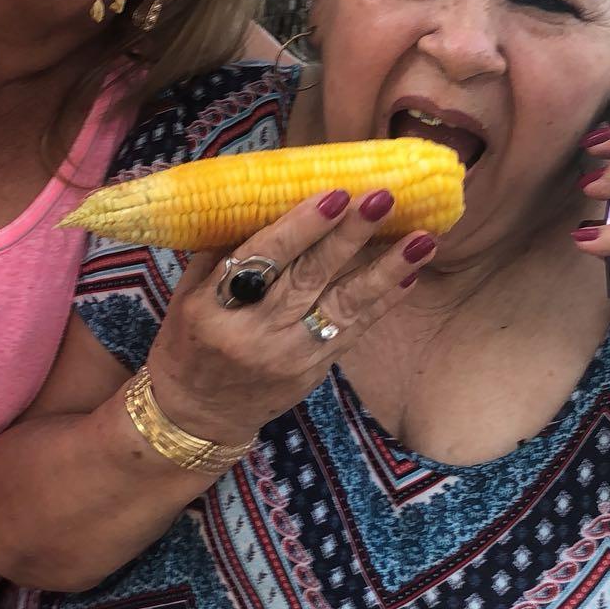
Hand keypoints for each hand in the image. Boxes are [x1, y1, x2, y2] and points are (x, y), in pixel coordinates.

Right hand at [145, 187, 436, 448]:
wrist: (197, 414)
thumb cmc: (189, 342)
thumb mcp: (187, 295)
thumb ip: (221, 250)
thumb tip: (259, 193)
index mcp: (213, 309)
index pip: (260, 260)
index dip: (300, 227)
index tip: (334, 194)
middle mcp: (254, 334)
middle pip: (308, 278)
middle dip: (349, 236)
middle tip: (383, 199)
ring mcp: (289, 356)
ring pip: (342, 307)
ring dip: (385, 271)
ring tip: (422, 240)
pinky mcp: (313, 371)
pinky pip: (353, 332)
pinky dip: (383, 303)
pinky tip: (409, 275)